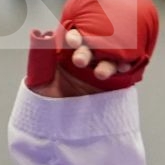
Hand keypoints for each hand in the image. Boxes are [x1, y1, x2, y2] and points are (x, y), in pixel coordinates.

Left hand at [25, 0, 160, 95]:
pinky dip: (126, 66)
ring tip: (100, 73)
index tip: (72, 41)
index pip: (74, 38)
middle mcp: (87, 58)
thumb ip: (39, 58)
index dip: (74, 36)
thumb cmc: (46, 104)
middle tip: (80, 62)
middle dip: (88, 51)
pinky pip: (124, 70)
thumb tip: (41, 34)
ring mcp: (102, 69)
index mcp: (68, 54)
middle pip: (93, 46)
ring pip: (110, 57)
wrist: (59, 129)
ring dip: (108, 60)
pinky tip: (123, 68)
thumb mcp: (38, 82)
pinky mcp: (116, 82)